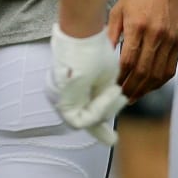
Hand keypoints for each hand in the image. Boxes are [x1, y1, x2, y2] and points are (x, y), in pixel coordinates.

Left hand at [48, 24, 125, 144]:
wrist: (83, 37)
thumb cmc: (96, 51)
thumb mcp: (107, 78)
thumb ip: (108, 97)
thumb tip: (115, 110)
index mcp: (72, 88)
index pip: (85, 112)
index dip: (99, 127)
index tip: (111, 139)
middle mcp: (64, 96)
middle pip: (84, 120)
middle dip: (99, 131)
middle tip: (112, 140)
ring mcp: (62, 101)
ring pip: (86, 120)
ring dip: (105, 108)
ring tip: (116, 91)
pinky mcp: (62, 104)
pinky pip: (83, 119)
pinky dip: (100, 108)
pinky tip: (111, 92)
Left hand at [108, 0, 177, 102]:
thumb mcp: (118, 10)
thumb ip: (110, 35)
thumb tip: (102, 58)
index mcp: (138, 25)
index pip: (128, 61)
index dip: (120, 78)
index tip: (111, 87)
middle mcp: (156, 34)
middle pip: (143, 71)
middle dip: (131, 88)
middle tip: (120, 99)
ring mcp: (169, 39)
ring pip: (158, 74)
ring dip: (145, 89)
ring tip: (133, 97)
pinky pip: (170, 68)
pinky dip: (159, 81)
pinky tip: (149, 86)